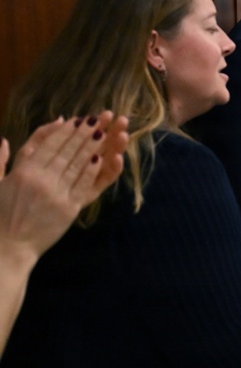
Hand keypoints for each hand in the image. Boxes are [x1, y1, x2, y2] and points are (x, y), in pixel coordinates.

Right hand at [0, 112, 127, 260]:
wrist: (7, 248)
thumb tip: (3, 140)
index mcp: (22, 172)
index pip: (49, 145)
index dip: (64, 131)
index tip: (76, 119)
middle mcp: (41, 180)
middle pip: (66, 151)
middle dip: (82, 133)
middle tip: (95, 119)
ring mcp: (56, 194)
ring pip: (77, 165)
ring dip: (91, 147)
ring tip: (102, 132)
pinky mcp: (68, 209)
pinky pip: (83, 185)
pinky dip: (92, 171)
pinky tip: (101, 159)